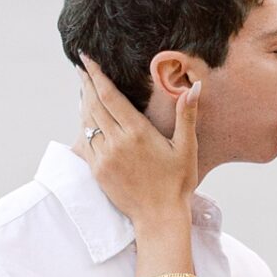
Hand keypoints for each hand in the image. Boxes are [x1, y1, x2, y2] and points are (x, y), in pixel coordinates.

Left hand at [78, 55, 200, 228]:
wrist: (159, 218)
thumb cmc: (177, 183)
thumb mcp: (186, 147)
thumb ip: (186, 115)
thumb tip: (195, 87)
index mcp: (137, 133)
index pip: (109, 96)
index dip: (96, 75)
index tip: (86, 59)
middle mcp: (116, 143)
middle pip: (93, 105)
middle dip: (86, 84)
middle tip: (81, 67)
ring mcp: (104, 158)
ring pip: (87, 123)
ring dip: (83, 103)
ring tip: (82, 87)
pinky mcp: (97, 171)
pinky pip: (85, 142)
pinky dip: (83, 126)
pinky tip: (85, 117)